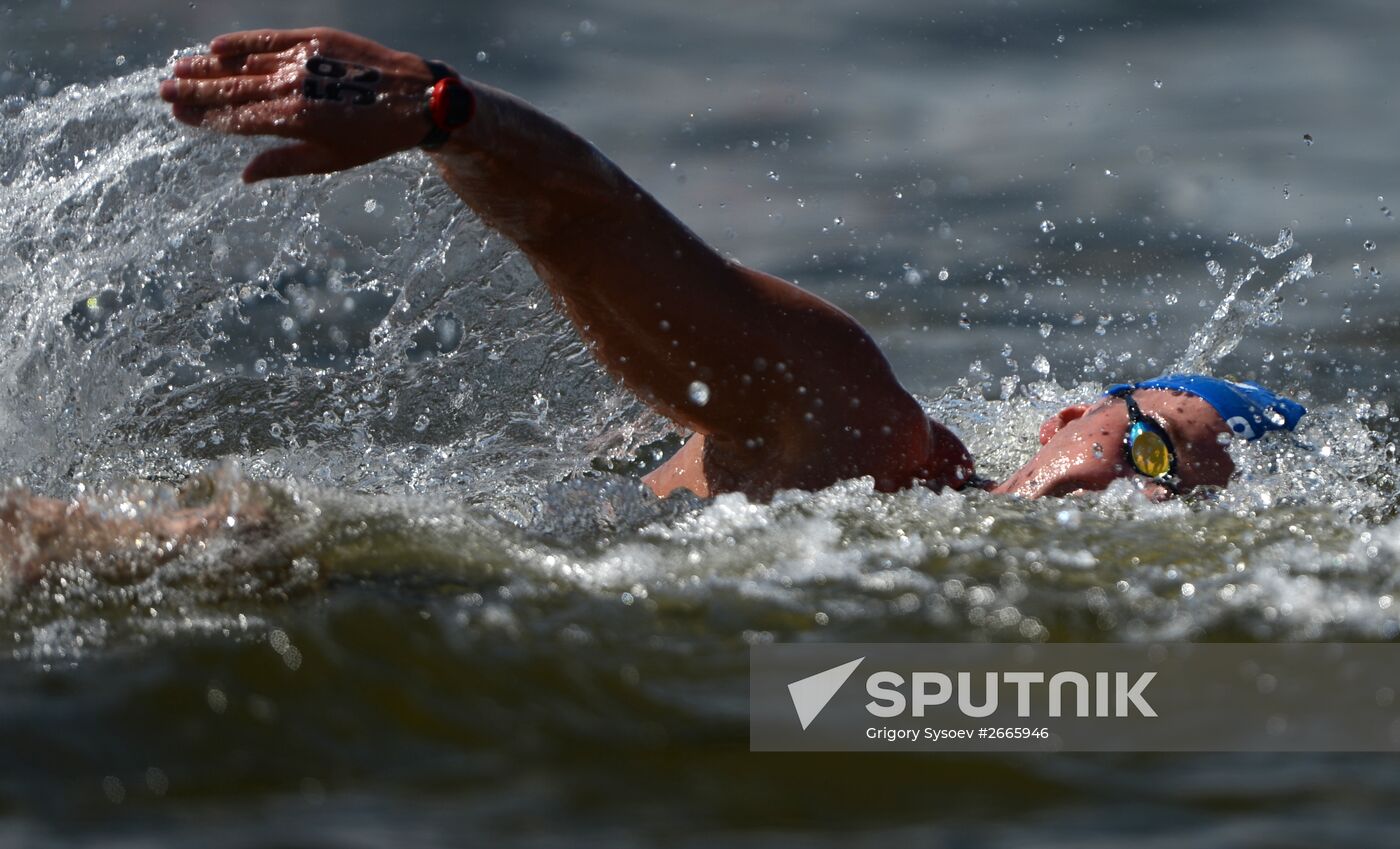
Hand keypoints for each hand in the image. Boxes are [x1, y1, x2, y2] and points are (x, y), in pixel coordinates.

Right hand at [160, 28, 438, 182]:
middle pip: (232, 89)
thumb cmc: (373, 138)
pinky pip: (270, 38)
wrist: (414, 99)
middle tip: (163, 90)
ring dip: (209, 66)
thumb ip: (284, 164)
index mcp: (295, 121)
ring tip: (179, 67)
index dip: (204, 117)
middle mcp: (294, 87)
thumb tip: (244, 176)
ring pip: (245, 62)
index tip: (177, 113)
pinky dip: (242, 42)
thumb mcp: (331, 160)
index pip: (237, 118)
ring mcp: (303, 60)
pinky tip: (217, 47)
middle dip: (195, 90)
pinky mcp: (316, 39)